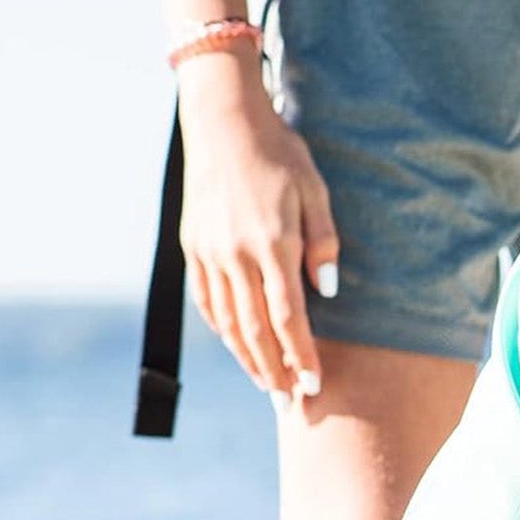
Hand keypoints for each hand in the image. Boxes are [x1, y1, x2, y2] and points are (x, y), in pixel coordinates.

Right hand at [175, 48, 339, 402]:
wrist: (222, 119)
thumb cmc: (280, 154)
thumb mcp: (316, 193)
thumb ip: (324, 245)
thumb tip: (327, 294)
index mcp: (272, 245)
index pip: (289, 318)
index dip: (301, 357)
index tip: (314, 386)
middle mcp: (236, 254)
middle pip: (255, 330)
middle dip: (274, 371)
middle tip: (289, 401)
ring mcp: (208, 251)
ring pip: (227, 321)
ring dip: (247, 357)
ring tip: (266, 382)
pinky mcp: (191, 246)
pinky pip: (206, 299)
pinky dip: (221, 328)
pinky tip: (236, 345)